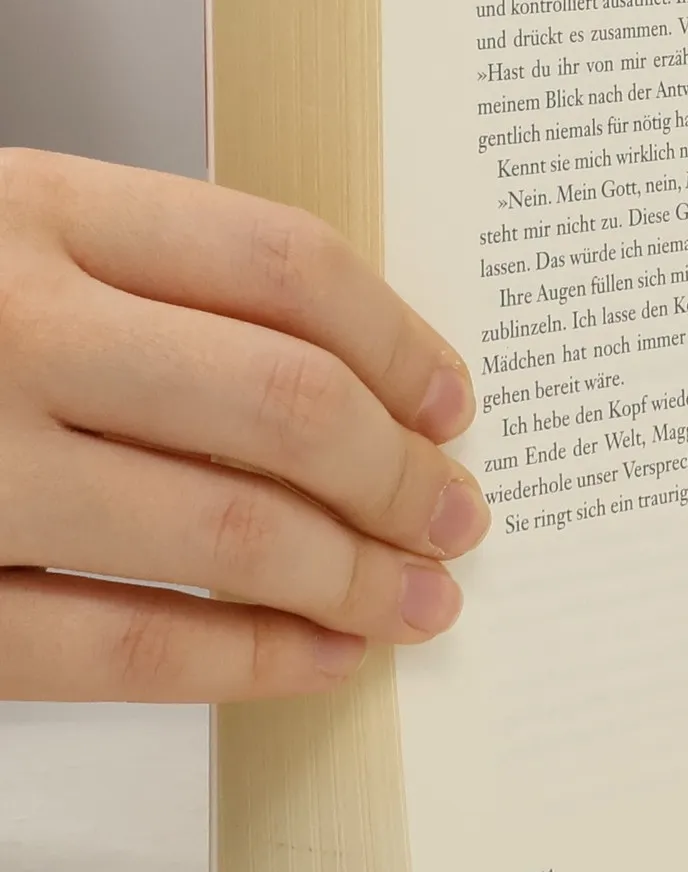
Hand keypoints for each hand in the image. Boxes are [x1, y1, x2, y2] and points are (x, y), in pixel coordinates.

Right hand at [0, 150, 489, 701]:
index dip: (400, 340)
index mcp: (28, 208)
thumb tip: (355, 370)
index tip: (453, 400)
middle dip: (400, 476)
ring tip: (419, 599)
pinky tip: (319, 663)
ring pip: (226, 529)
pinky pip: (115, 643)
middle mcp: (3, 326)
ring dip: (352, 577)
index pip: (281, 264)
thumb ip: (143, 273)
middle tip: (457, 514)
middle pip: (283, 403)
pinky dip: (243, 662)